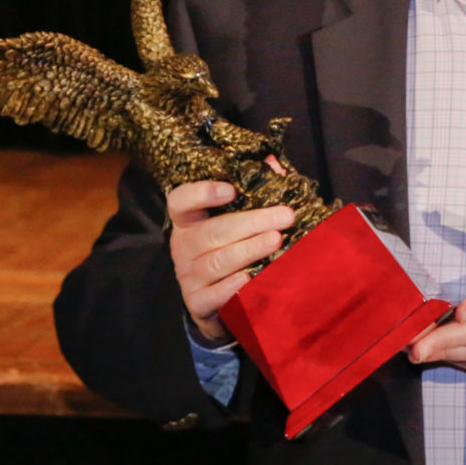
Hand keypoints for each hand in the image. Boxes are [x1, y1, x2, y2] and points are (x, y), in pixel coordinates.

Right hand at [167, 180, 293, 342]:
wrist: (216, 300)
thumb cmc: (230, 247)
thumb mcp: (235, 218)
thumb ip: (253, 190)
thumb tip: (273, 163)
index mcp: (189, 221)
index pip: (180, 201)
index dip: (202, 193)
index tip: (232, 190)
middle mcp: (184, 246)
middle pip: (213, 232)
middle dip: (252, 222)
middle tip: (285, 216)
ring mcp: (188, 275)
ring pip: (218, 261)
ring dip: (249, 250)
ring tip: (276, 240)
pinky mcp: (197, 302)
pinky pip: (214, 294)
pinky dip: (233, 286)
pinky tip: (251, 277)